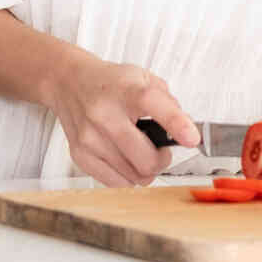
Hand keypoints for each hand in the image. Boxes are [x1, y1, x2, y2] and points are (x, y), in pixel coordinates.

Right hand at [46, 55, 197, 186]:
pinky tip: (124, 159)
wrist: (68, 83)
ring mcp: (90, 138)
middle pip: (146, 158)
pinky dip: (127, 177)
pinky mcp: (80, 155)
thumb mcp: (142, 78)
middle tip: (160, 149)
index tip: (192, 138)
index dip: (176, 123)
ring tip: (139, 151)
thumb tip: (185, 131)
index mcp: (126, 90)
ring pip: (134, 177)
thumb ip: (168, 102)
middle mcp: (105, 114)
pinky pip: (116, 184)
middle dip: (162, 160)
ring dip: (145, 170)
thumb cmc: (110, 83)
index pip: (153, 104)